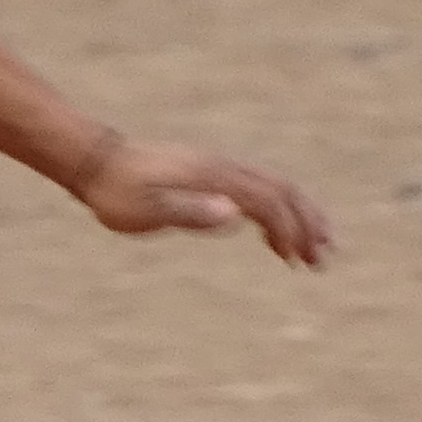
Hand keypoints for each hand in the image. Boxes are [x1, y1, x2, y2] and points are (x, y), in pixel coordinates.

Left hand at [73, 136, 332, 267]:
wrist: (96, 161)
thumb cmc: (116, 192)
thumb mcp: (145, 209)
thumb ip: (189, 211)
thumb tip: (234, 213)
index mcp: (214, 177)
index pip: (267, 201)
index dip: (288, 229)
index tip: (297, 260)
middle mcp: (224, 169)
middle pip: (282, 191)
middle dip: (308, 224)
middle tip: (325, 258)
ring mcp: (219, 169)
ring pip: (274, 189)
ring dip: (298, 218)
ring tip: (313, 251)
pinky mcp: (211, 175)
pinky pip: (256, 190)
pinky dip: (276, 213)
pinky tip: (274, 238)